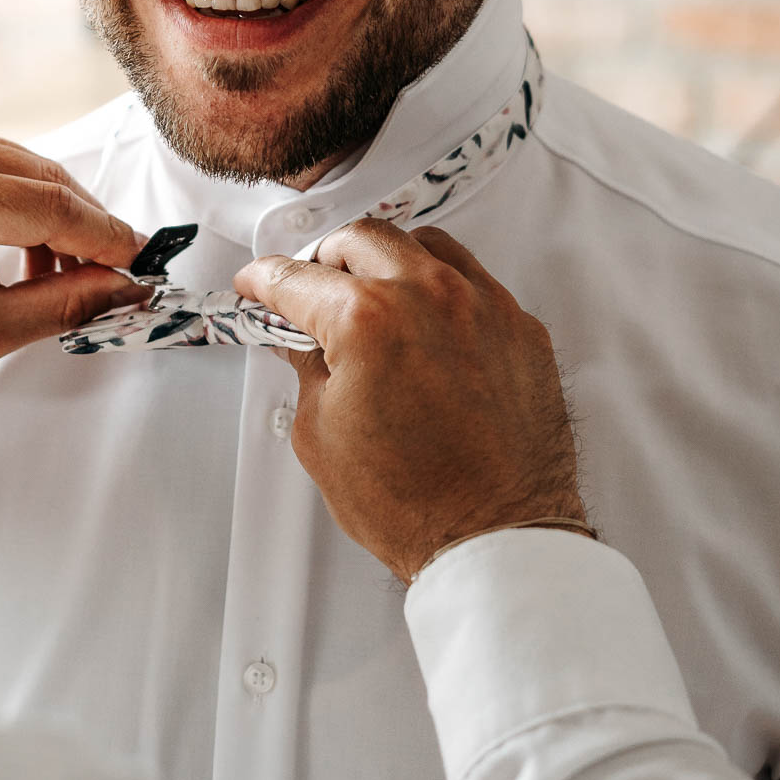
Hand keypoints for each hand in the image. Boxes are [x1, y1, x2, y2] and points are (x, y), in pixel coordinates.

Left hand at [0, 114, 148, 391]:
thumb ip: (61, 305)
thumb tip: (128, 288)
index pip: (49, 206)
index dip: (107, 238)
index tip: (146, 266)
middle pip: (46, 178)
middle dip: (90, 227)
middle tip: (123, 273)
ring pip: (32, 167)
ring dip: (62, 216)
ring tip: (71, 274)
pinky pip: (5, 163)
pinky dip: (31, 203)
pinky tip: (34, 251)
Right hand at [235, 221, 585, 584]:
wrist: (496, 539)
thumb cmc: (416, 504)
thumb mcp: (322, 435)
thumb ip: (307, 369)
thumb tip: (301, 342)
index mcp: (367, 319)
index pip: (297, 277)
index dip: (264, 281)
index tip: (258, 286)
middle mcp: (429, 297)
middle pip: (360, 240)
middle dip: (324, 258)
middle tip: (309, 288)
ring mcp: (483, 306)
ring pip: (424, 245)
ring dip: (387, 260)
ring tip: (371, 292)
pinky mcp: (521, 328)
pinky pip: (475, 281)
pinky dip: (441, 290)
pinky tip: (427, 322)